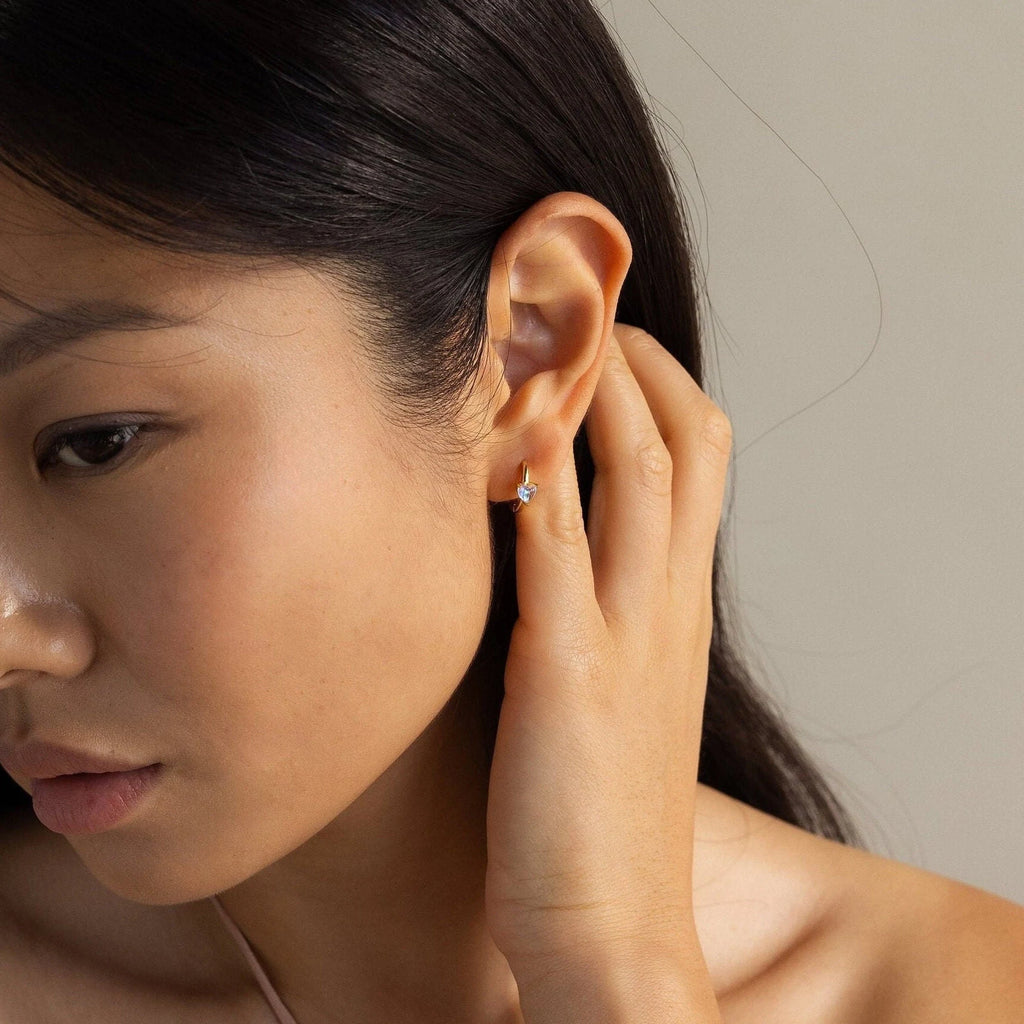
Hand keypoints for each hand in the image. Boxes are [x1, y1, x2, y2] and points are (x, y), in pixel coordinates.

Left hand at [484, 324, 732, 992]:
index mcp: (681, 611)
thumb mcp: (629, 693)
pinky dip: (542, 481)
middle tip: (590, 308)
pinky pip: (560, 551)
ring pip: (636, 478)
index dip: (667, 391)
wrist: (612, 925)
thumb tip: (565, 551)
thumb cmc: (605, 814)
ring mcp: (622, 634)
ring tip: (555, 330)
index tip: (621, 343)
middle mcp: (665, 607)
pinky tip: (513, 428)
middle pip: (683, 449)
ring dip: (599, 393)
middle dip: (641, 365)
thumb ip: (614, 617)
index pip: (702, 467)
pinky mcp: (565, 673)